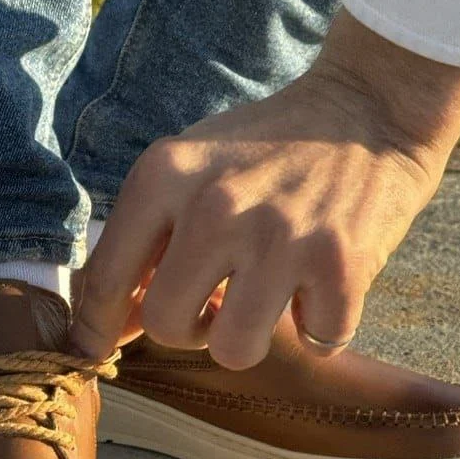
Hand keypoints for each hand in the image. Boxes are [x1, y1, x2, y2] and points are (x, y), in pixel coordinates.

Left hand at [72, 10, 459, 368]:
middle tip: (214, 303)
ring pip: (233, 351)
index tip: (91, 352)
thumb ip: (145, 241)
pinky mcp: (341, 265)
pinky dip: (321, 324)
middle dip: (186, 328)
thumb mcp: (192, 169)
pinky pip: (315, 341)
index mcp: (165, 175)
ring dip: (248, 336)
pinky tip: (322, 283)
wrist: (368, 107)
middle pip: (165, 325)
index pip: (104, 278)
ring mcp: (279, 238)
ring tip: (264, 298)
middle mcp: (216, 207)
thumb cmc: (268, 147)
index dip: (92, 328)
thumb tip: (108, 328)